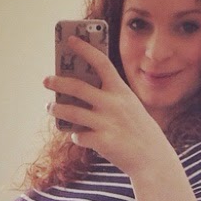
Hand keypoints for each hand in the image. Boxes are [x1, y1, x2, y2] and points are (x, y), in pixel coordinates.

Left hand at [44, 35, 172, 176]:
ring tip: (50, 107)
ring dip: (56, 108)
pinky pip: (78, 135)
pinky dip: (75, 135)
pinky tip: (77, 136)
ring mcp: (107, 123)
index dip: (85, 49)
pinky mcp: (102, 141)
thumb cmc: (140, 131)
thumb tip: (79, 94)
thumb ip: (110, 98)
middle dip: (58, 82)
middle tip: (47, 80)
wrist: (153, 160)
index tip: (70, 40)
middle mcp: (113, 104)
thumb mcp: (131, 108)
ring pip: (71, 111)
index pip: (101, 62)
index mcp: (122, 91)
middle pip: (77, 86)